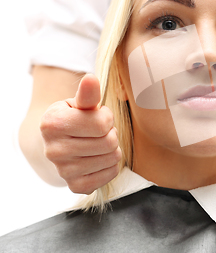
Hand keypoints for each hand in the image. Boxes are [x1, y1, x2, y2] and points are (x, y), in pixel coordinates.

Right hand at [40, 74, 120, 193]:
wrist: (61, 144)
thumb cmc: (75, 119)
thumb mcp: (79, 103)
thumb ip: (88, 94)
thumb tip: (91, 79)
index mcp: (52, 124)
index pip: (102, 123)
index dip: (107, 118)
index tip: (97, 117)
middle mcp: (53, 151)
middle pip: (109, 142)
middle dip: (111, 134)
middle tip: (100, 132)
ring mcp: (64, 171)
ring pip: (112, 158)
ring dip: (112, 149)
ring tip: (99, 143)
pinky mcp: (76, 185)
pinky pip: (110, 174)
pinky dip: (111, 165)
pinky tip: (99, 158)